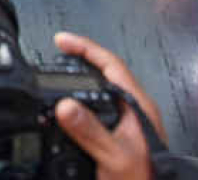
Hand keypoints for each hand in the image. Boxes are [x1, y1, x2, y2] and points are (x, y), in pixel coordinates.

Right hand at [53, 32, 163, 179]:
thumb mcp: (113, 155)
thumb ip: (90, 130)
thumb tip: (65, 105)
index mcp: (137, 106)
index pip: (111, 64)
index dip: (85, 48)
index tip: (62, 41)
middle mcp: (134, 110)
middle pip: (106, 71)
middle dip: (81, 56)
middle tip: (60, 49)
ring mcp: (127, 122)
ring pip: (102, 88)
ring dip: (81, 76)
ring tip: (63, 68)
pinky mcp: (119, 134)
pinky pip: (98, 106)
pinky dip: (81, 98)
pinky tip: (70, 104)